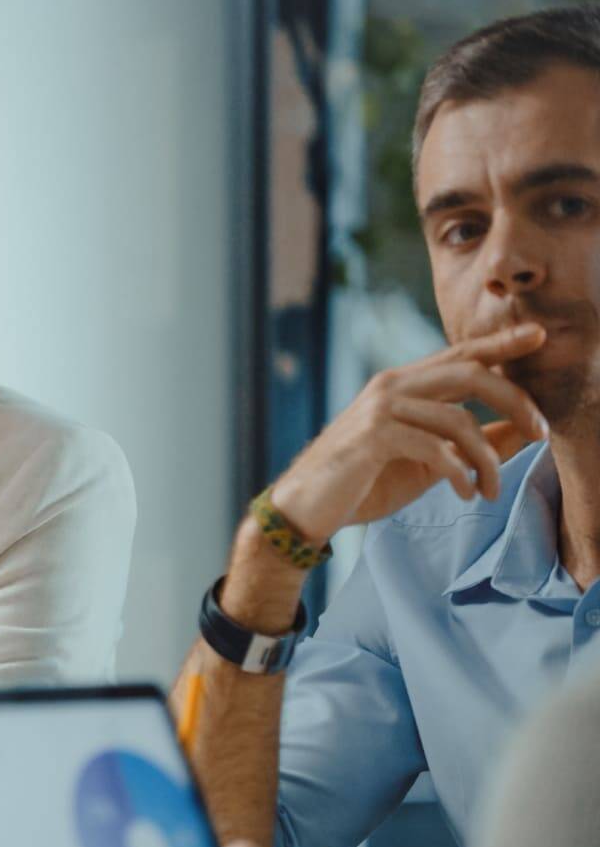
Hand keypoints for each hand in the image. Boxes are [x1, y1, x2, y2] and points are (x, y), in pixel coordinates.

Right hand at [268, 324, 549, 545]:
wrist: (304, 509)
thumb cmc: (363, 485)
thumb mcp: (427, 464)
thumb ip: (469, 444)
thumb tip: (521, 432)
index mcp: (402, 386)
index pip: (460, 355)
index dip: (501, 344)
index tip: (539, 336)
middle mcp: (391, 387)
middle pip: (471, 373)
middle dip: (515, 400)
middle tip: (543, 433)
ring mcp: (380, 409)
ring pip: (459, 419)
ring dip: (487, 460)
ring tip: (491, 490)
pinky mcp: (373, 437)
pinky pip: (435, 448)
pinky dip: (459, 474)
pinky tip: (464, 493)